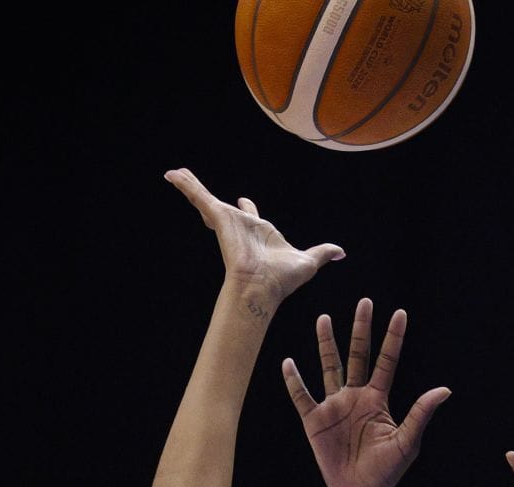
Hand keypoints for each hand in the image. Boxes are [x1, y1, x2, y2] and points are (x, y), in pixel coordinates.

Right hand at [165, 168, 342, 313]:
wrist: (263, 287)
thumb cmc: (282, 279)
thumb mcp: (309, 261)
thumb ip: (323, 253)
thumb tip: (341, 253)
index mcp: (258, 233)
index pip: (249, 217)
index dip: (247, 208)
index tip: (244, 200)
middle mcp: (240, 227)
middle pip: (223, 207)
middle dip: (211, 199)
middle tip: (197, 186)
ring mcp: (227, 222)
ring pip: (205, 199)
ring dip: (191, 186)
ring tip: (174, 174)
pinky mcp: (218, 217)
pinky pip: (199, 196)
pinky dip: (186, 186)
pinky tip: (172, 175)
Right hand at [283, 299, 449, 486]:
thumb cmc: (386, 469)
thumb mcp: (406, 441)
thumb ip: (420, 414)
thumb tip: (444, 390)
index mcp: (378, 399)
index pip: (387, 361)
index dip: (393, 338)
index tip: (400, 313)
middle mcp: (356, 396)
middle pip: (358, 354)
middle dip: (361, 329)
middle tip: (365, 302)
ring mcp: (334, 405)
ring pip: (330, 367)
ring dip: (327, 344)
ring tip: (324, 318)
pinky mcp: (315, 420)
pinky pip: (302, 396)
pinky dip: (294, 381)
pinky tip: (289, 363)